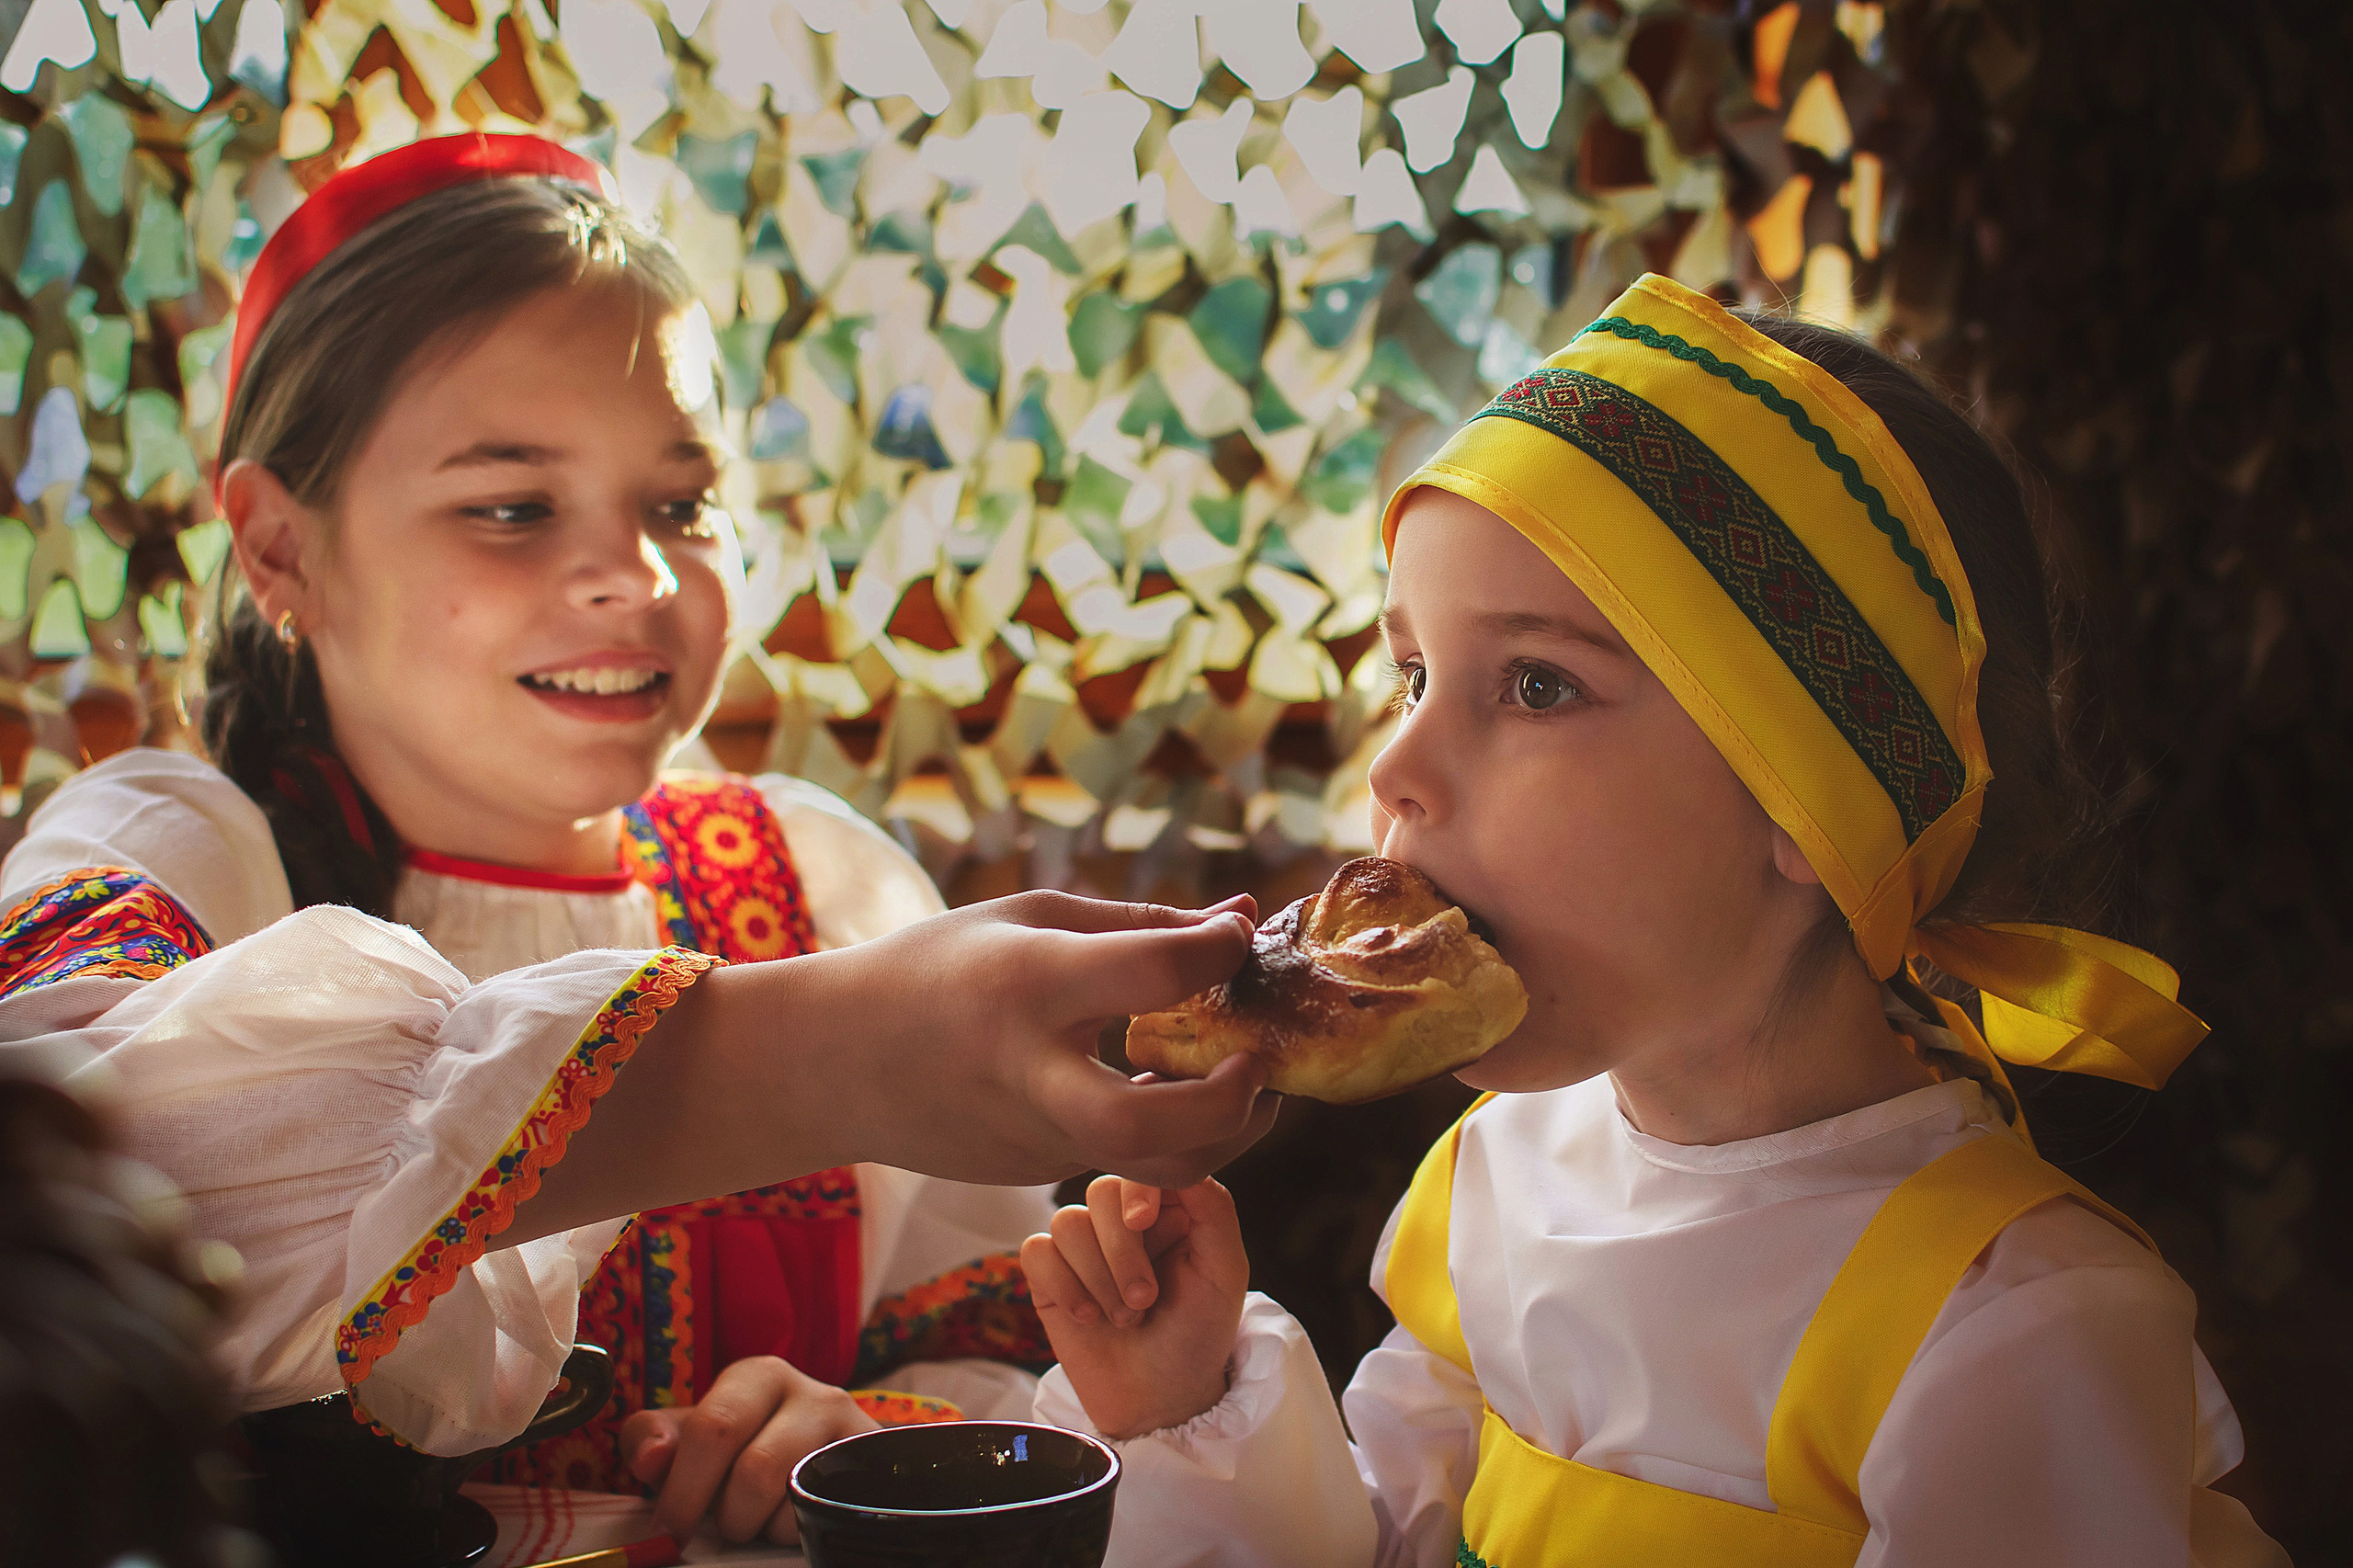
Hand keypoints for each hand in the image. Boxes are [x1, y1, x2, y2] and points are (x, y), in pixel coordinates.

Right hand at [514, 894, 1280, 1243]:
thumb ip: (1138, 924)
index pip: (1154, 972)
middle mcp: (1033, 1073)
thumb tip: (1239, 919)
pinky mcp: (1039, 1170)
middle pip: (1154, 1122)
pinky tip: (1176, 1087)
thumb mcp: (1029, 919)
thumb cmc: (938, 968)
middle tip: (1255, 1060)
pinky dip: (1171, 1130)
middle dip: (1232, 1100)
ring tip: (1244, 1082)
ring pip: (1160, 1167)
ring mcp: (1036, 1137)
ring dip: (1227, 1134)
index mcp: (1028, 986)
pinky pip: (1128, 1160)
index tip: (1235, 938)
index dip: (1217, 951)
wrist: (835, 1061)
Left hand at [619, 1356, 875, 1543]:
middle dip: (726, 1513)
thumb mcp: (691, 1436)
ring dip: (761, 1524)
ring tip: (755, 1516)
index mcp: (759, 1376)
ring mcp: (851, 1429)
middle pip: (756, 1470)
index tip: (667, 1528)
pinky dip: (794, 1530)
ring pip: (792, 1497)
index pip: (714, 1427)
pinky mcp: (875, 1465)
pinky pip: (825, 1513)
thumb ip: (653, 1439)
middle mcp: (813, 1392)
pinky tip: (786, 1516)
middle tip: (717, 1529)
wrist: (823, 1454)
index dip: (683, 1488)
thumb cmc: (742, 1445)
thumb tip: (648, 1459)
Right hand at [1019, 1176, 1249, 1438]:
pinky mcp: (1049, 1276)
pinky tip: (1087, 1317)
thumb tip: (1182, 1164)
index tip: (1143, 1222)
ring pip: (1067, 1223)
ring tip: (1124, 1318)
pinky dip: (1062, 1285)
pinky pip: (1036, 1251)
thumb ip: (1213, 1210)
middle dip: (1121, 1251)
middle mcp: (1122, 1221)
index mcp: (1168, 1209)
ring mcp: (1083, 1247)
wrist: (1160, 1398)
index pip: (1140, 1169)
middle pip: (1099, 1194)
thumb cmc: (1197, 1334)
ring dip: (1097, 1278)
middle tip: (1144, 1299)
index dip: (1137, 1190)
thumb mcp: (1224, 1272)